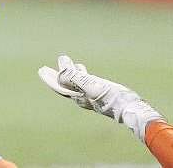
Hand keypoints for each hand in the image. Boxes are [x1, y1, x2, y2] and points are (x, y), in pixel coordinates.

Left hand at [38, 54, 163, 142]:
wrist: (131, 108)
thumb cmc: (112, 98)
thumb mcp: (91, 86)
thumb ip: (75, 77)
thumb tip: (60, 67)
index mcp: (77, 96)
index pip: (60, 86)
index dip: (50, 78)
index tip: (42, 70)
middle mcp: (82, 97)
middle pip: (65, 84)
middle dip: (55, 76)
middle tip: (44, 69)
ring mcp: (91, 94)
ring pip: (75, 82)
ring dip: (68, 73)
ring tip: (65, 63)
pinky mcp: (100, 91)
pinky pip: (86, 81)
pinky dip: (81, 73)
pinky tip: (83, 68)